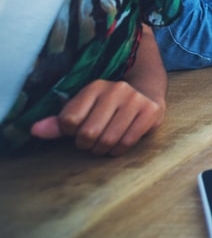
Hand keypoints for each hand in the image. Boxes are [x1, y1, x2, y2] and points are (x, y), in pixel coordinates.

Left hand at [30, 79, 164, 155]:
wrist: (146, 95)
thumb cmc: (107, 108)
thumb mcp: (83, 110)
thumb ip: (59, 122)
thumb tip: (33, 130)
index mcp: (95, 87)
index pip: (69, 120)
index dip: (70, 132)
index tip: (77, 130)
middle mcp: (116, 89)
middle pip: (88, 133)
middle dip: (86, 144)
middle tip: (91, 141)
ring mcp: (135, 99)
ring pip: (108, 139)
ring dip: (102, 149)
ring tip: (103, 144)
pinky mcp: (151, 111)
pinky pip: (128, 141)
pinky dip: (119, 150)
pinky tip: (118, 144)